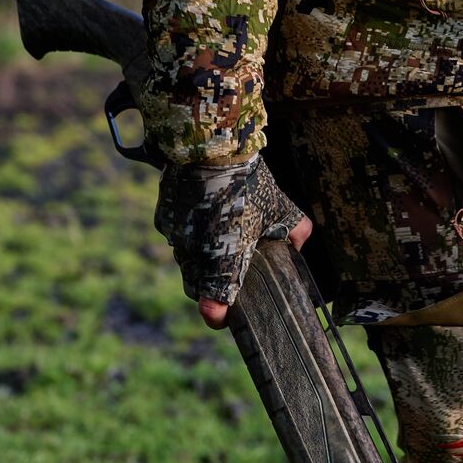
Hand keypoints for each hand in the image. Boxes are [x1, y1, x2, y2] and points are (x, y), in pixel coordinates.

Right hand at [152, 158, 310, 329]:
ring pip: (185, 258)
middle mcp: (194, 253)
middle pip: (197, 283)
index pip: (213, 303)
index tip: (222, 316)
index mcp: (223, 258)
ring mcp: (175, 236)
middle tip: (227, 273)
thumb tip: (298, 245)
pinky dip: (188, 232)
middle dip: (210, 283)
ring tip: (219, 236)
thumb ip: (294, 231)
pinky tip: (204, 215)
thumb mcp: (281, 207)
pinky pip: (175, 234)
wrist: (210, 146)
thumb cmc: (249, 181)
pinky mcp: (163, 217)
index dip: (217, 314)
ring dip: (200, 255)